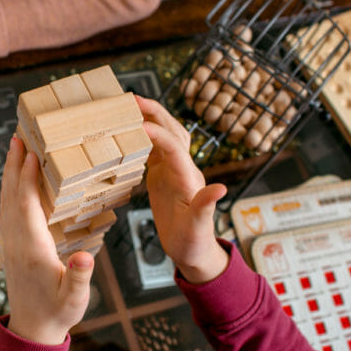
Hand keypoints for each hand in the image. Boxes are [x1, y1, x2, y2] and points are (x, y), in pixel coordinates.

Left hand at [0, 137, 93, 344]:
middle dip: (14, 165)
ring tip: (13, 149)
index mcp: (33, 248)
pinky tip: (14, 180)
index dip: (27, 178)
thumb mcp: (74, 299)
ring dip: (9, 173)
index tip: (31, 154)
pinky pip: (8, 210)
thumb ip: (79, 276)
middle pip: (12, 195)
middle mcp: (17, 241)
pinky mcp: (13, 246)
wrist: (33, 330)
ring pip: (6, 200)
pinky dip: (10, 189)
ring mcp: (12, 243)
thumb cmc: (58, 313)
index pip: (27, 205)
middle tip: (18, 137)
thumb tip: (85, 256)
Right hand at [138, 96, 229, 283]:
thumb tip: (221, 189)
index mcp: (188, 178)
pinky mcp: (164, 175)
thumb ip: (206, 207)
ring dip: (151, 118)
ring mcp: (173, 170)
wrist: (193, 250)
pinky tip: (129, 131)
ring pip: (165, 135)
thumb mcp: (198, 227)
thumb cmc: (194, 242)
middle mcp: (182, 168)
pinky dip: (144, 135)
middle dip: (155, 113)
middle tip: (132, 99)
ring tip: (130, 106)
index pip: (173, 147)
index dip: (157, 134)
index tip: (137, 125)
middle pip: (171, 131)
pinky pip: (155, 148)